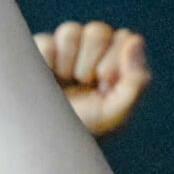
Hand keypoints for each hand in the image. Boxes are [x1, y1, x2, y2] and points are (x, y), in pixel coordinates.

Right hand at [34, 22, 151, 137]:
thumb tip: (135, 39)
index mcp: (116, 61)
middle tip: (84, 86)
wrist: (45, 142)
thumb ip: (135, 79)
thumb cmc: (84, 130)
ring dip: (68, 63)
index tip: (106, 86)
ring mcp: (64, 48)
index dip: (115, 62)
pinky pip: (47, 42)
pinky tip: (45, 80)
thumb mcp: (117, 112)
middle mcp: (91, 50)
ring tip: (64, 83)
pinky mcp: (38, 51)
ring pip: (71, 31)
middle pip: (97, 31)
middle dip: (91, 63)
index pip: (124, 38)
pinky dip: (46, 63)